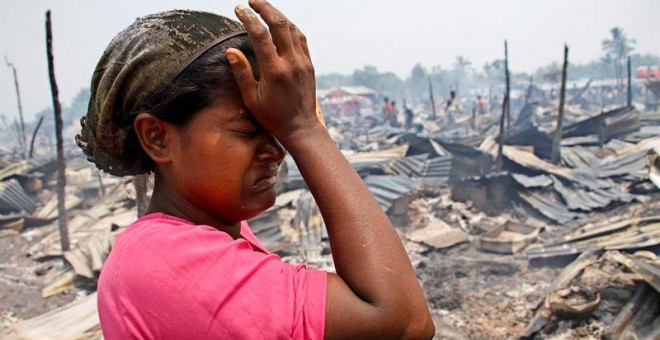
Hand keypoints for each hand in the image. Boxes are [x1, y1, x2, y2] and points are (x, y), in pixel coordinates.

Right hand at [227, 0, 318, 145]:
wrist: (301, 127)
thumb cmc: (273, 116)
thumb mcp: (252, 99)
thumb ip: (242, 73)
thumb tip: (230, 51)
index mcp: (275, 71)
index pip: (260, 35)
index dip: (248, 18)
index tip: (238, 9)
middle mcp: (291, 63)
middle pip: (279, 24)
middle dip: (264, 8)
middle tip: (251, 0)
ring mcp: (303, 62)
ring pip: (292, 28)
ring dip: (278, 14)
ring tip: (263, 8)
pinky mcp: (309, 64)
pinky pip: (301, 38)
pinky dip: (290, 26)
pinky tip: (281, 23)